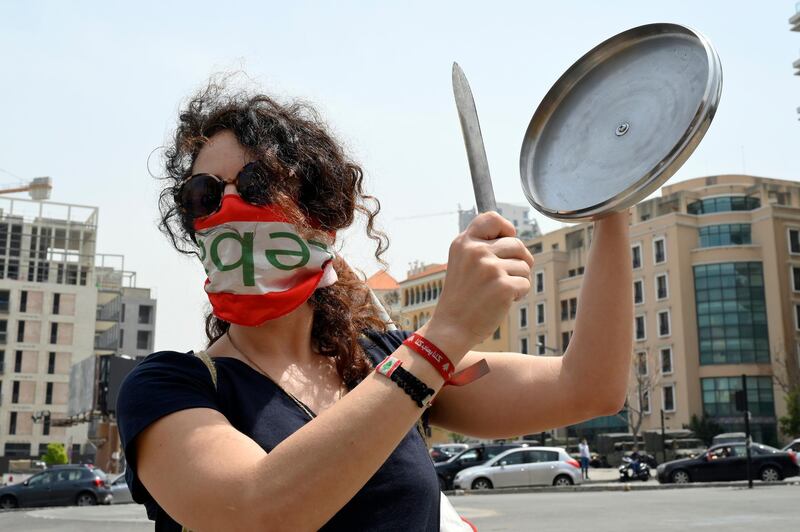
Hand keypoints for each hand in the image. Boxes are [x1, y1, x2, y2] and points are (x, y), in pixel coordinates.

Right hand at [425, 212, 533, 357]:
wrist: (451, 327)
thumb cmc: (461, 297)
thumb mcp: (461, 263)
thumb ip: (481, 246)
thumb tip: (513, 237)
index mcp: (463, 243)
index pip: (491, 218)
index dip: (506, 228)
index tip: (507, 240)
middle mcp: (476, 251)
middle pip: (516, 243)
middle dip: (519, 260)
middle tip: (507, 276)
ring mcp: (490, 268)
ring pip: (524, 265)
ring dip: (518, 279)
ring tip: (498, 291)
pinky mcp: (503, 286)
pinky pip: (526, 283)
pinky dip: (519, 294)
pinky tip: (502, 302)